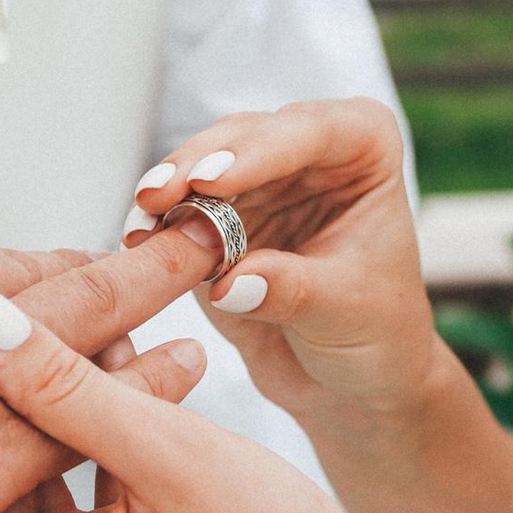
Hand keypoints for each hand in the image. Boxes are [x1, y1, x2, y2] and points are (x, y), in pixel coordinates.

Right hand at [126, 97, 439, 423]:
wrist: (350, 381)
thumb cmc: (377, 333)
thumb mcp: (346, 312)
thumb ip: (292, 290)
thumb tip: (231, 283)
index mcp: (364, 150)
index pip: (314, 132)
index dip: (261, 150)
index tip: (214, 181)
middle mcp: (307, 151)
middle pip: (244, 136)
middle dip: (196, 164)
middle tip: (160, 196)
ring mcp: (257, 180)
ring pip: (201, 164)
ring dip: (167, 192)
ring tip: (139, 225)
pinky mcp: (216, 217)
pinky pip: (179, 209)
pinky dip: (157, 225)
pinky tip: (135, 240)